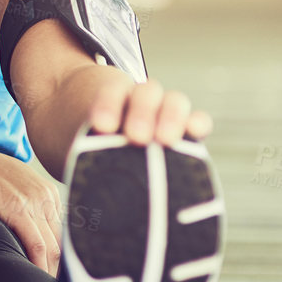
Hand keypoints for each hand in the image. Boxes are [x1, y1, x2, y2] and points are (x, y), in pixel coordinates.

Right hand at [0, 126, 62, 275]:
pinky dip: (38, 264)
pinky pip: (36, 244)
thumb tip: (15, 229)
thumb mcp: (0, 183)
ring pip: (53, 246)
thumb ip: (15, 201)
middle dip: (60, 267)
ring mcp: (32, 199)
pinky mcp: (17, 208)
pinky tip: (34, 278)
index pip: (61, 231)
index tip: (52, 275)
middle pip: (62, 240)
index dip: (60, 256)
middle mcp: (44, 192)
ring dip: (51, 271)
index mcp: (44, 188)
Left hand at [86, 76, 211, 146]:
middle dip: (141, 113)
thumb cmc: (101, 154)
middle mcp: (143, 100)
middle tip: (136, 137)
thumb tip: (82, 188)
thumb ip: (94, 155)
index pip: (112, 92)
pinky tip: (194, 132)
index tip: (102, 126)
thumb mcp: (93, 150)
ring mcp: (168, 110)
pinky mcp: (190, 128)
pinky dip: (198, 123)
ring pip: (174, 101)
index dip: (107, 104)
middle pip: (145, 93)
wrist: (122, 154)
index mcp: (115, 99)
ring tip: (164, 140)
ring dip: (171, 117)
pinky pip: (199, 120)